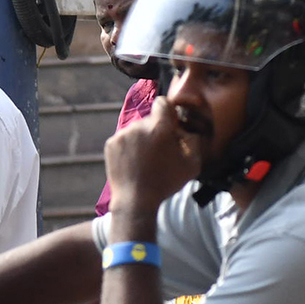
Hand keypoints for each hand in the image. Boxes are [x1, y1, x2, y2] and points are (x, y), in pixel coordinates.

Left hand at [104, 98, 200, 213]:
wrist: (136, 201)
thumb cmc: (166, 183)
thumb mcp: (191, 164)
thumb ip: (193, 141)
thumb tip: (186, 128)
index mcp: (160, 127)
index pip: (162, 103)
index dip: (168, 112)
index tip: (170, 125)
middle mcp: (139, 125)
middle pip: (150, 119)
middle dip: (156, 130)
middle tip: (160, 151)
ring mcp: (122, 134)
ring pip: (136, 130)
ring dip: (142, 139)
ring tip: (145, 160)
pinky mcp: (111, 144)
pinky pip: (124, 139)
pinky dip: (129, 147)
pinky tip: (134, 163)